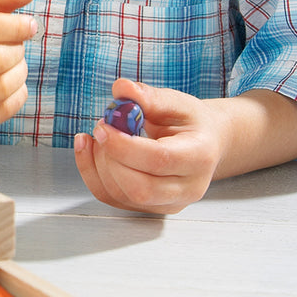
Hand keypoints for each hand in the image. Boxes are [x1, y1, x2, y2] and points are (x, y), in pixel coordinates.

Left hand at [74, 78, 221, 213]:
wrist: (204, 145)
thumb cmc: (191, 124)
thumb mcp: (176, 102)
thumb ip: (149, 97)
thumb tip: (122, 89)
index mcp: (199, 156)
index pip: (159, 160)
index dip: (124, 146)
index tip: (103, 126)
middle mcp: (188, 188)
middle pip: (139, 187)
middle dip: (109, 157)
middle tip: (101, 127)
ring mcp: (169, 203)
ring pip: (120, 195)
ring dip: (97, 164)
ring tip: (98, 135)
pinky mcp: (149, 207)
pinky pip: (111, 198)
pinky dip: (92, 173)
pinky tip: (92, 150)